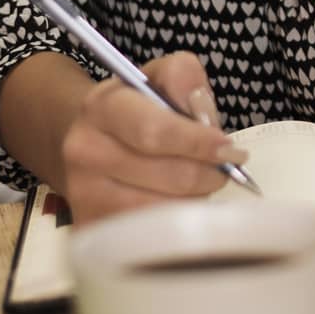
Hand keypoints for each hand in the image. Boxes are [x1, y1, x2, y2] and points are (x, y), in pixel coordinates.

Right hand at [56, 51, 246, 223]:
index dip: (199, 143)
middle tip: (223, 170)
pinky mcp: (92, 227)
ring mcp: (83, 194)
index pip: (156, 131)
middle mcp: (85, 151)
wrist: (91, 143)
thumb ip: (184, 78)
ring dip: (196, 199)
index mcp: (103, 107)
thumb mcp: (158, 78)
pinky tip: (179, 205)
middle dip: (209, 174)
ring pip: (166, 210)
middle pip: (170, 176)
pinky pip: (153, 235)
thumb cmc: (137, 111)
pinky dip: (178, 224)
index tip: (230, 151)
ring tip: (197, 184)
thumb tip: (202, 112)